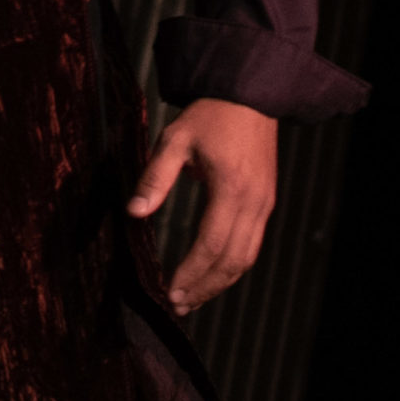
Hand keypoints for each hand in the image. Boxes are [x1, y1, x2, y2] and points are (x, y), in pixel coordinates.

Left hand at [125, 97, 277, 316]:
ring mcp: (265, 205)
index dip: (190, 272)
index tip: (169, 290)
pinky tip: (213, 275)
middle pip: (232, 261)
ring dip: (220, 283)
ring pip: (246, 258)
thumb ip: (154, 178)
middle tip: (178, 304)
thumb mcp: (175, 139)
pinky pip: (252, 245)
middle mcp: (254, 203)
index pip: (210, 244)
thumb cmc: (209, 116)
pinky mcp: (266, 204)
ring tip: (193, 298)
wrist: (250, 96)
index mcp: (230, 189)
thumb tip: (133, 213)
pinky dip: (233, 266)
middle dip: (205, 287)